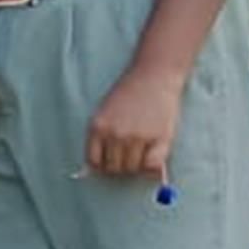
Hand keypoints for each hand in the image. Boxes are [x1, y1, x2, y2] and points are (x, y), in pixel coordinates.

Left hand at [84, 67, 184, 182]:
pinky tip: (154, 157)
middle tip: (131, 158)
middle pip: (113, 168)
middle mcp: (114, 135)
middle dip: (121, 168)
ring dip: (137, 167)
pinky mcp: (158, 138)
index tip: (111, 165)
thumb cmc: (129, 95)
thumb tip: (90, 171)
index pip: (94, 162)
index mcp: (97, 128)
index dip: (103, 167)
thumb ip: (99, 139)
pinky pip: (151, 166)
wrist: (154, 77)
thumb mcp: (105, 114)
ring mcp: (136, 137)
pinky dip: (152, 169)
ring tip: (143, 154)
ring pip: (132, 169)